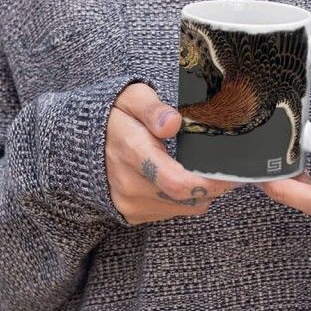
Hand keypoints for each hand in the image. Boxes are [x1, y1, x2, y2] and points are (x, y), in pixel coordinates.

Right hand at [106, 82, 242, 225]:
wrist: (80, 142)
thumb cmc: (114, 114)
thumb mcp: (132, 97)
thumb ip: (152, 109)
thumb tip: (173, 123)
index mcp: (132, 151)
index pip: (177, 181)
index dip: (210, 182)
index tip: (231, 174)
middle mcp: (129, 184)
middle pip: (186, 198)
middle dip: (213, 186)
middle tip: (227, 169)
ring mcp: (129, 203)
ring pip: (182, 208)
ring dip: (199, 193)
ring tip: (203, 169)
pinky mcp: (131, 214)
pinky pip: (170, 212)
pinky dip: (183, 199)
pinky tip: (181, 177)